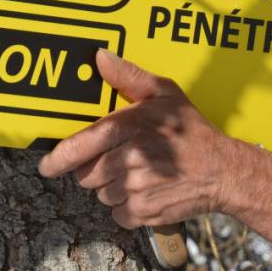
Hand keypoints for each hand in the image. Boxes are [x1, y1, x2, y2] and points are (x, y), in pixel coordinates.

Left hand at [38, 50, 271, 246]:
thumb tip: (100, 58)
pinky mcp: (143, 212)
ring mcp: (135, 188)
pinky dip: (127, 205)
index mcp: (128, 128)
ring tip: (140, 172)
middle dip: (96, 167)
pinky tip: (147, 190)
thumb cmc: (192, 131)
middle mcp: (129, 159)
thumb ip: (130, 77)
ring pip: (101, 193)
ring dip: (113, 185)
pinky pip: (118, 212)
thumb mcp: (165, 94)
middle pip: (86, 174)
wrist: (224, 171)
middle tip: (121, 158)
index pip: (79, 147)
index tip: (48, 165)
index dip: (58, 159)